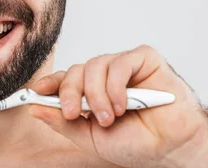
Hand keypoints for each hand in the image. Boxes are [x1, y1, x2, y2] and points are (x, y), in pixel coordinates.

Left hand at [29, 45, 207, 167]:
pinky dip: (115, 85)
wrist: (173, 148)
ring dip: (96, 94)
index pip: (66, 79)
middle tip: (74, 113)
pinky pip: (119, 62)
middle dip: (70, 91)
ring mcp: (125, 66)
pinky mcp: (144, 59)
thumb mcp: (92, 138)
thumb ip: (64, 122)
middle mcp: (106, 76)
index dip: (50, 82)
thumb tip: (34, 108)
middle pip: (77, 70)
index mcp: (93, 92)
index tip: (36, 92)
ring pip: (95, 65)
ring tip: (107, 117)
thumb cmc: (137, 142)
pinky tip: (123, 105)